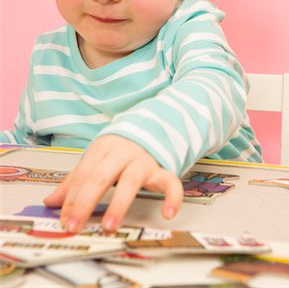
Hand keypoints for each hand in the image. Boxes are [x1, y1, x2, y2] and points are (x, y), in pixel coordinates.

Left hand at [44, 135, 182, 232]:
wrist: (152, 128)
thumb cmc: (120, 149)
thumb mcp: (96, 159)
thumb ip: (74, 181)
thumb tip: (50, 201)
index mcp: (103, 148)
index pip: (84, 174)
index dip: (72, 197)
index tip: (65, 219)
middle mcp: (123, 152)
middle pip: (101, 176)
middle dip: (86, 201)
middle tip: (75, 225)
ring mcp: (144, 160)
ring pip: (131, 181)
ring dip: (119, 204)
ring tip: (109, 226)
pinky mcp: (163, 169)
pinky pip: (170, 182)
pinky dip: (172, 196)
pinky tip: (167, 213)